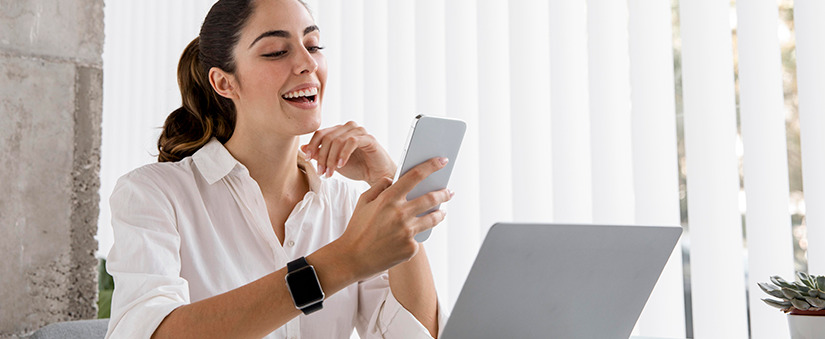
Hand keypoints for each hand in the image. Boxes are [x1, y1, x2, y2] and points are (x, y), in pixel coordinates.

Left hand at [301, 121, 395, 184]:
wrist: (376, 175)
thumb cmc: (357, 167)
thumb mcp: (333, 162)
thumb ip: (320, 154)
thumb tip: (303, 148)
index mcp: (339, 131)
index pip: (320, 133)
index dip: (312, 145)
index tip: (308, 159)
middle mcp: (348, 128)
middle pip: (327, 138)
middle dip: (322, 157)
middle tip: (322, 172)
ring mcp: (359, 131)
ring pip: (338, 140)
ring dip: (332, 158)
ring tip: (331, 172)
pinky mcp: (368, 138)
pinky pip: (352, 142)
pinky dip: (344, 154)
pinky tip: (341, 165)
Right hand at [336, 157, 453, 279]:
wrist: (352, 258)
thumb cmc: (357, 228)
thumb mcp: (363, 201)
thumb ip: (379, 186)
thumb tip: (393, 179)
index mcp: (388, 198)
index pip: (415, 176)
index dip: (431, 166)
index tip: (442, 160)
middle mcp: (400, 213)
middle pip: (431, 198)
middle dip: (444, 193)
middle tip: (449, 191)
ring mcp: (407, 232)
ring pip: (433, 219)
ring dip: (440, 213)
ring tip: (442, 211)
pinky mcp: (410, 248)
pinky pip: (418, 238)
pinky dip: (415, 236)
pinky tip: (408, 237)